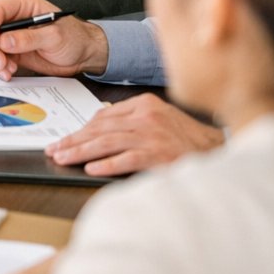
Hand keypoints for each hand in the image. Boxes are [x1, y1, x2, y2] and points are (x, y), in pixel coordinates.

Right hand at [0, 0, 108, 80]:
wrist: (83, 55)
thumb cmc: (75, 39)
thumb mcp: (54, 37)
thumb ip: (28, 38)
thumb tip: (4, 41)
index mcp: (23, 4)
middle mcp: (13, 17)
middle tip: (0, 61)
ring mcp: (10, 34)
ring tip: (6, 69)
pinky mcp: (11, 50)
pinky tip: (8, 72)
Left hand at [46, 93, 223, 176]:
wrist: (219, 151)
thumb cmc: (186, 138)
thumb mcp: (157, 118)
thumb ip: (128, 119)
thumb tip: (96, 125)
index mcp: (143, 104)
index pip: (103, 117)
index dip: (80, 129)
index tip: (63, 139)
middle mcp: (146, 117)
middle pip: (100, 128)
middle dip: (74, 140)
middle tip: (55, 150)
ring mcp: (153, 135)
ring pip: (107, 142)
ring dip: (82, 152)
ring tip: (64, 158)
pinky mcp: (160, 154)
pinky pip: (127, 159)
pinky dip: (107, 164)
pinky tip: (91, 168)